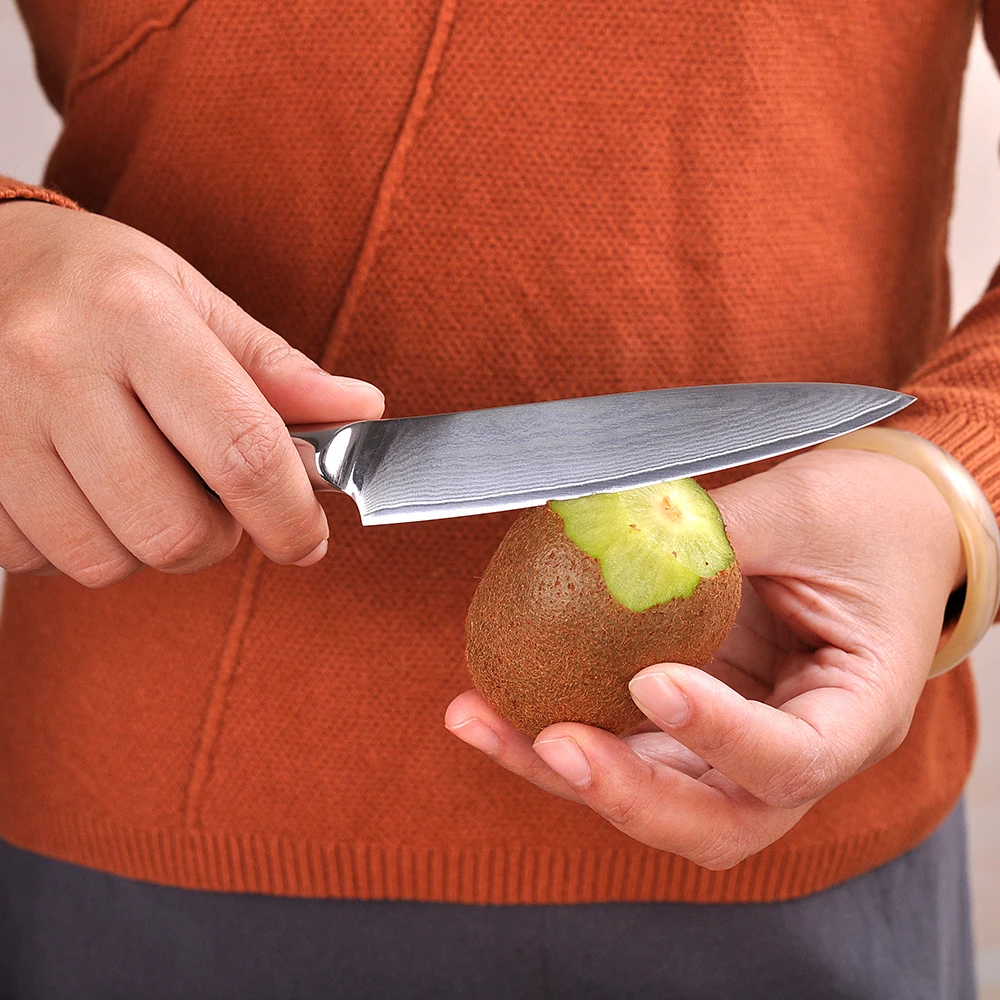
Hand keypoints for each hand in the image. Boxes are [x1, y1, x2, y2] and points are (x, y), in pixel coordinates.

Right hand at [0, 201, 383, 585]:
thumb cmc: (91, 285)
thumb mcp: (189, 298)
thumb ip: (273, 367)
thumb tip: (360, 411)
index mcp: (133, 315)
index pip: (241, 450)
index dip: (288, 516)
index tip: (306, 539)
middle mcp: (53, 368)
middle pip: (174, 529)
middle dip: (216, 538)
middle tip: (212, 499)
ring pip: (106, 561)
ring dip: (145, 545)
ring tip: (139, 483)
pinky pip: (38, 564)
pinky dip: (80, 545)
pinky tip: (81, 489)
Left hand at [445, 448, 964, 867]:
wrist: (881, 532)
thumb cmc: (865, 521)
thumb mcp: (806, 511)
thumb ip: (718, 532)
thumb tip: (613, 529)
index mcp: (856, 712)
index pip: (795, 758)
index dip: (721, 735)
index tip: (650, 683)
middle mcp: (795, 751)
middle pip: (715, 818)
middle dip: (628, 793)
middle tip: (555, 743)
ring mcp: (734, 746)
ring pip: (653, 796)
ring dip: (563, 771)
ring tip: (481, 720)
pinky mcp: (687, 726)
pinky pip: (622, 747)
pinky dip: (553, 735)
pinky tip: (490, 704)